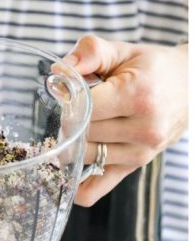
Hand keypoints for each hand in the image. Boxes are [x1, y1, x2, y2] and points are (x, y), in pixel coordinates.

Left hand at [61, 36, 187, 206]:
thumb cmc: (152, 68)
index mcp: (139, 97)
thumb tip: (59, 72)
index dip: (68, 99)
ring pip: (82, 156)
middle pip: (81, 132)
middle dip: (70, 117)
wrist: (190, 86)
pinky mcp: (134, 167)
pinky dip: (75, 185)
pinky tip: (67, 169)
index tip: (71, 90)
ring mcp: (140, 153)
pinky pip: (94, 191)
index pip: (83, 107)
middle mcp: (144, 129)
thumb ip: (89, 52)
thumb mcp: (122, 50)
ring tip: (85, 123)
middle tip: (78, 105)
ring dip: (73, 141)